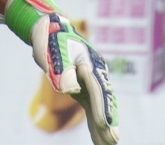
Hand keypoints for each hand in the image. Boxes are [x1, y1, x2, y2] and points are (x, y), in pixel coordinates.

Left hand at [3, 0, 118, 144]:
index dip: (102, 108)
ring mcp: (91, 82)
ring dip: (106, 127)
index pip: (97, 90)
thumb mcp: (53, 51)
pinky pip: (93, 110)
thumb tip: (70, 89)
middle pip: (105, 100)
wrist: (50, 30)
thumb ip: (62, 68)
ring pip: (101, 108)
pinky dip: (97, 125)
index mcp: (90, 63)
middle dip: (109, 121)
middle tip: (114, 140)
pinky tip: (101, 140)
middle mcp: (96, 73)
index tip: (106, 125)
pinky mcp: (85, 90)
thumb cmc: (51, 40)